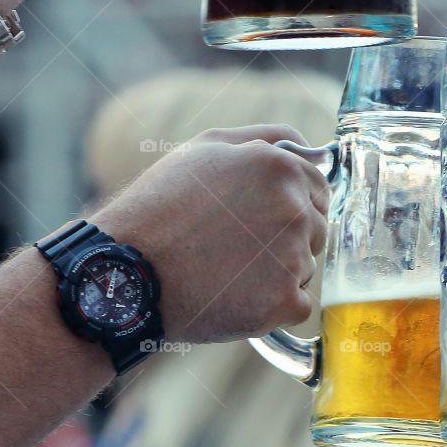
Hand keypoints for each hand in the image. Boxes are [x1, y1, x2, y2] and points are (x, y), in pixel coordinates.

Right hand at [96, 126, 329, 343]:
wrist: (126, 273)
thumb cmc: (159, 208)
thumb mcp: (206, 150)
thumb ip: (267, 140)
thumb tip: (313, 148)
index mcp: (280, 168)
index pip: (320, 186)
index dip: (290, 202)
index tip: (258, 218)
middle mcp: (295, 209)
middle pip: (317, 227)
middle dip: (287, 236)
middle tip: (235, 245)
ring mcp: (292, 257)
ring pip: (305, 266)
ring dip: (277, 271)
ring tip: (226, 268)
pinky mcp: (284, 301)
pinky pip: (296, 304)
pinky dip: (271, 306)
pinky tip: (233, 295)